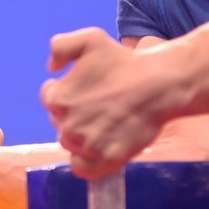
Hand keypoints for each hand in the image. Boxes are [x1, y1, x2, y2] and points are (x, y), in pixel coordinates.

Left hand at [40, 28, 168, 179]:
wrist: (159, 84)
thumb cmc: (124, 61)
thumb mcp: (89, 39)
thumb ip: (60, 46)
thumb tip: (51, 69)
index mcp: (58, 98)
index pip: (50, 98)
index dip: (67, 91)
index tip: (87, 88)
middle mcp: (68, 125)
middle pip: (60, 123)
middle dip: (75, 114)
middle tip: (99, 104)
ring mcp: (88, 145)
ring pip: (71, 145)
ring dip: (82, 136)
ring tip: (105, 122)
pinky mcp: (107, 159)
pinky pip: (84, 169)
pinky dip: (87, 162)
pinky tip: (98, 148)